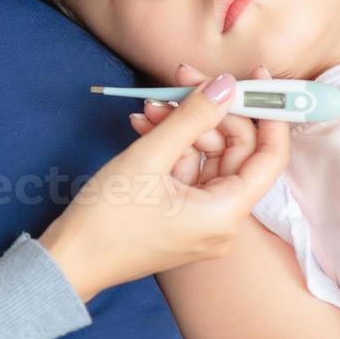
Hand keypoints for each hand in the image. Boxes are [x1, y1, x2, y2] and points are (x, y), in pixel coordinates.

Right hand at [38, 71, 289, 302]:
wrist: (69, 260)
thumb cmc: (106, 218)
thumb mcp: (149, 157)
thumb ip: (192, 117)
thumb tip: (225, 85)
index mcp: (225, 214)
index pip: (270, 156)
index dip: (267, 113)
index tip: (256, 77)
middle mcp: (222, 222)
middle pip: (236, 152)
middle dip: (209, 113)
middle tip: (180, 81)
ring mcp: (202, 222)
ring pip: (208, 158)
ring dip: (183, 127)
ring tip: (148, 108)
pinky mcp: (182, 219)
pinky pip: (189, 173)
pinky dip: (171, 148)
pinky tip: (145, 126)